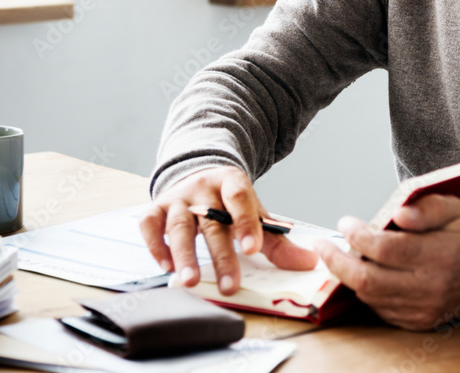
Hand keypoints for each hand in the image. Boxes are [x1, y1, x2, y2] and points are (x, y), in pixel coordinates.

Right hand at [139, 166, 317, 294]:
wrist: (198, 176)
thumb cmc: (229, 204)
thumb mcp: (255, 214)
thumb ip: (278, 240)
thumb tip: (310, 262)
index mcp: (231, 181)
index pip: (239, 197)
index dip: (246, 221)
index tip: (253, 248)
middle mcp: (202, 188)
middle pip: (211, 221)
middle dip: (221, 255)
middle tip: (229, 284)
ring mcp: (178, 197)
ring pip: (179, 225)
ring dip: (184, 254)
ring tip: (190, 281)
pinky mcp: (156, 207)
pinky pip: (149, 223)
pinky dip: (155, 244)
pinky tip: (164, 265)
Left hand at [314, 194, 459, 330]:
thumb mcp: (455, 208)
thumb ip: (427, 207)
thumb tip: (398, 214)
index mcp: (439, 255)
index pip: (385, 249)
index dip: (358, 236)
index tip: (345, 223)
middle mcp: (430, 287)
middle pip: (369, 280)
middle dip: (338, 262)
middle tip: (323, 245)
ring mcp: (423, 309)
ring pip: (370, 297)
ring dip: (348, 276)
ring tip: (338, 255)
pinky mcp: (418, 322)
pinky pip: (380, 309)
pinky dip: (365, 291)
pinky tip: (360, 272)